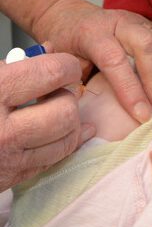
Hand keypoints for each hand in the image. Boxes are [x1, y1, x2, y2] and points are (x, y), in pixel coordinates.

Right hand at [0, 54, 94, 190]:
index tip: (66, 65)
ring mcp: (8, 157)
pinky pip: (55, 158)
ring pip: (66, 137)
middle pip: (64, 109)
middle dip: (66, 97)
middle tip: (56, 91)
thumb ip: (9, 64)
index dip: (66, 65)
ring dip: (69, 121)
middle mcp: (2, 129)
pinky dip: (66, 142)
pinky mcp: (12, 176)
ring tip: (55, 110)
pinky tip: (66, 130)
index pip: (50, 73)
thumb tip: (47, 50)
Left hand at [34, 0, 151, 122]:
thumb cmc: (65, 43)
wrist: (70, 15)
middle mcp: (120, 23)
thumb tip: (94, 112)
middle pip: (147, 47)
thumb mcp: (62, 62)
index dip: (130, 90)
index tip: (142, 115)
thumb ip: (77, 82)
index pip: (115, 61)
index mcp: (93, 33)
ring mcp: (140, 22)